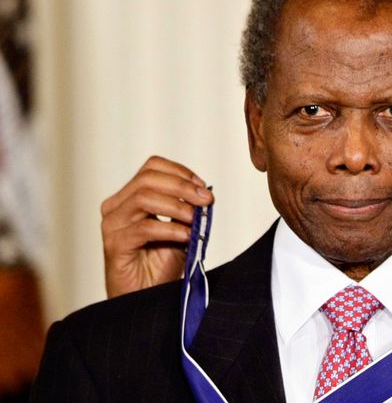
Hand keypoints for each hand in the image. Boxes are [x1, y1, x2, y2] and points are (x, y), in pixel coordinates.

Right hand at [101, 156, 213, 297]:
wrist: (147, 297)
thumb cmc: (160, 264)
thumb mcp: (180, 229)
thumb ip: (188, 210)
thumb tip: (205, 194)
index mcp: (130, 197)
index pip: (152, 167)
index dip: (180, 172)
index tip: (203, 187)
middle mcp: (116, 207)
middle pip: (148, 178)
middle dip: (183, 186)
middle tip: (206, 200)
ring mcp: (113, 225)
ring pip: (144, 198)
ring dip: (177, 206)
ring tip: (195, 220)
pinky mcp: (114, 245)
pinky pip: (144, 228)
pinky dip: (170, 229)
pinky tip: (186, 236)